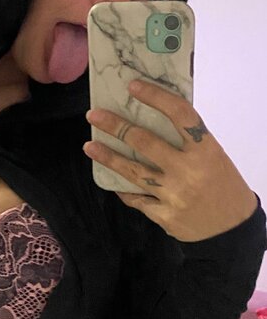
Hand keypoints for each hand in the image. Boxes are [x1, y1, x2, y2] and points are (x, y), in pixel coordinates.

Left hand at [83, 78, 256, 241]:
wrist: (230, 231)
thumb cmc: (223, 186)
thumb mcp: (214, 157)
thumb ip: (189, 142)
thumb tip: (154, 119)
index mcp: (206, 150)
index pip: (180, 114)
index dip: (155, 97)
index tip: (133, 87)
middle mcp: (188, 170)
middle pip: (144, 142)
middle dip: (115, 126)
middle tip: (94, 115)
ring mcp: (173, 194)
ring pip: (133, 171)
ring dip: (108, 157)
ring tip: (89, 146)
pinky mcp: (163, 215)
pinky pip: (136, 198)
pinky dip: (123, 188)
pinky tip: (110, 180)